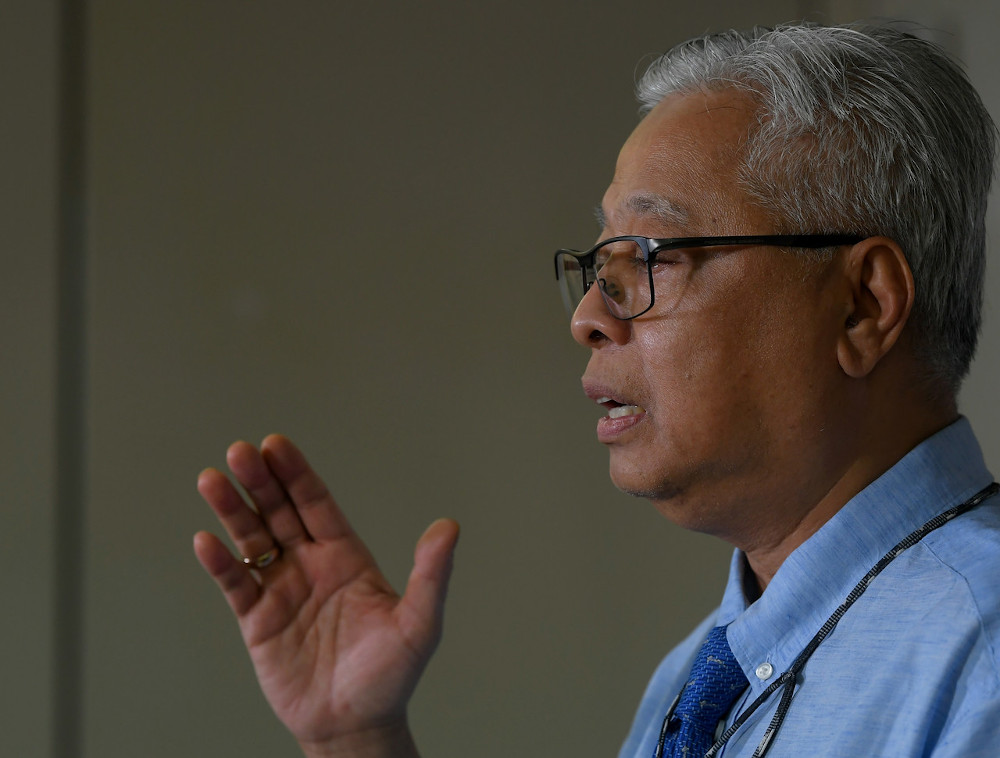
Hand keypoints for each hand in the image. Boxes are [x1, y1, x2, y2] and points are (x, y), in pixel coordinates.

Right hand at [193, 435, 458, 755]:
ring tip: (211, 480)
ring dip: (232, 511)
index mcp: (347, 556)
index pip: (317, 504)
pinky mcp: (258, 621)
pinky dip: (220, 564)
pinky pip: (236, 585)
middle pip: (280, 512)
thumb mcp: (420, 624)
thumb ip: (431, 575)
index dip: (296, 474)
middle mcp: (311, 565)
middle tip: (240, 451)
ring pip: (252, 540)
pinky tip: (206, 542)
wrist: (355, 726)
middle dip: (261, 481)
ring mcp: (282, 590)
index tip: (275, 444)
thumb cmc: (392, 675)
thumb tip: (449, 526)